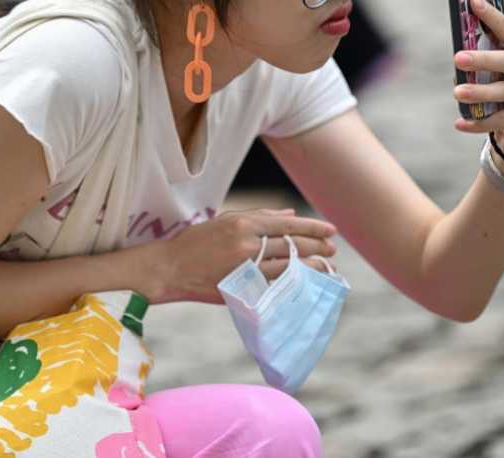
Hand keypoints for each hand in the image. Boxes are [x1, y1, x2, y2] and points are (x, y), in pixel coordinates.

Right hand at [146, 207, 337, 303]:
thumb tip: (290, 215)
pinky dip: (291, 283)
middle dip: (316, 247)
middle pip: (292, 246)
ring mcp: (244, 268)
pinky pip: (273, 285)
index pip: (287, 225)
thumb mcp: (226, 220)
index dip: (313, 228)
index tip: (331, 230)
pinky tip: (304, 282)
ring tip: (325, 266)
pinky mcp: (241, 287)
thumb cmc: (197, 241)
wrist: (170, 268)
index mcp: (243, 224)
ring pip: (287, 267)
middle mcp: (246, 244)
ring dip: (310, 267)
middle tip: (332, 249)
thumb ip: (260, 216)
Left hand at [452, 0, 503, 159]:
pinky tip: (459, 123)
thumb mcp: (500, 66)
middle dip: (482, 59)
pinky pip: (500, 119)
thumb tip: (458, 52)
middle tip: (457, 58)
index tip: (473, 2)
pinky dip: (478, 122)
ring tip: (456, 92)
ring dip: (478, 92)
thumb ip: (486, 54)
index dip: (492, 16)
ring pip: (503, 92)